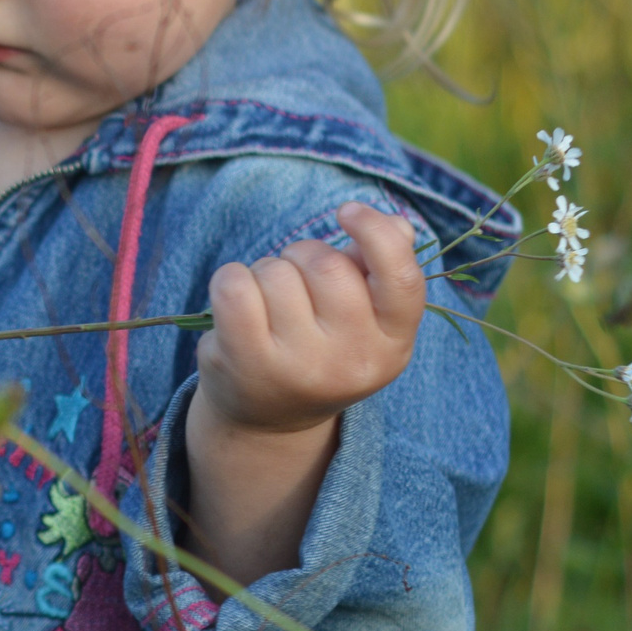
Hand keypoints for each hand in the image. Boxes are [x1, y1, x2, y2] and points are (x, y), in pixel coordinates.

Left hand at [193, 202, 425, 437]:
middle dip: (303, 255)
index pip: (402, 279)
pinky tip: (235, 303)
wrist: (269, 419)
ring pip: (276, 272)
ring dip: (266, 272)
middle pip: (326, 265)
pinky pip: (234, 284)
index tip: (348, 210)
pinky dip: (230, 278)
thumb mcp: (364, 322)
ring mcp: (299, 365)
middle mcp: (352, 360)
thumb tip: (398, 225)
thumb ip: (379, 270)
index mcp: (392, 343)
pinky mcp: (248, 362)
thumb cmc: (321, 349)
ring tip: (268, 306)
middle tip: (295, 281)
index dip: (376, 233)